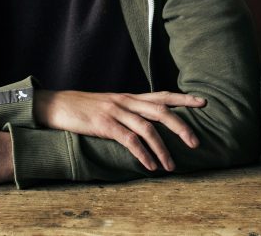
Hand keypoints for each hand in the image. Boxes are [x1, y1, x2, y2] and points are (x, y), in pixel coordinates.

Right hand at [34, 90, 205, 171]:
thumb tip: (148, 123)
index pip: (163, 95)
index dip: (184, 98)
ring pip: (148, 128)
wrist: (57, 105)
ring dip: (162, 149)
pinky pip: (129, 140)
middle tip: (196, 143)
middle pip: (161, 111)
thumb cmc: (84, 108)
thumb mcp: (111, 105)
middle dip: (181, 126)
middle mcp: (127, 102)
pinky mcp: (104, 125)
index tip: (203, 102)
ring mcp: (116, 112)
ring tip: (172, 166)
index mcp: (130, 97)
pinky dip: (142, 153)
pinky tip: (150, 165)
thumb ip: (129, 111)